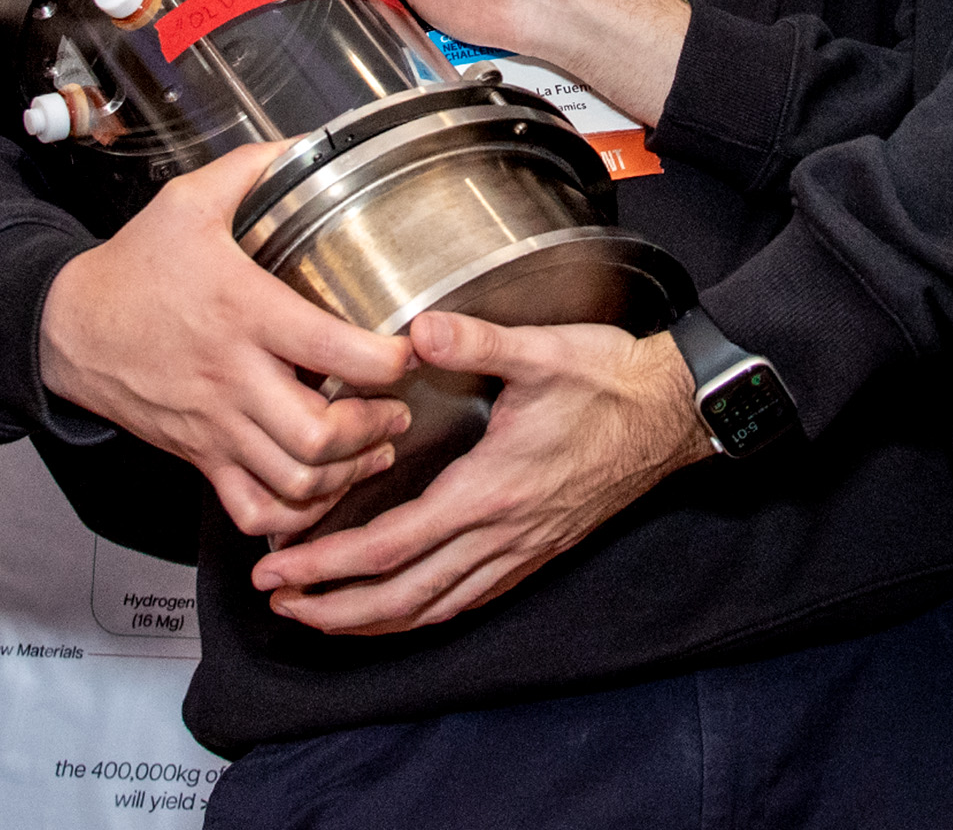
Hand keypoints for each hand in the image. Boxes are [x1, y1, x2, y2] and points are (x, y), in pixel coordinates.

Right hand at [40, 143, 416, 540]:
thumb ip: (255, 168)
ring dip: (346, 473)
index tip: (410, 347)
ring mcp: (215, 424)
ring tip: (373, 446)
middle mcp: (231, 375)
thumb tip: (313, 142)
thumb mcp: (190, 200)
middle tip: (396, 406)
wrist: (68, 326)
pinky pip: (253, 510)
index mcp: (241, 309)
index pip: (330, 349)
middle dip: (374, 427)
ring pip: (293, 480)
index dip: (387, 359)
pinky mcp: (200, 456)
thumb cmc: (134, 266)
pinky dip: (296, 513)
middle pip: (317, 434)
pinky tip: (320, 487)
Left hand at [252, 312, 709, 632]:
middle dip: (334, 607)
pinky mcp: (536, 550)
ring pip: (435, 609)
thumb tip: (418, 332)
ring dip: (372, 621)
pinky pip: (468, 600)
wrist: (673, 413)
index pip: (392, 547)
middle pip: (403, 598)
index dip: (329, 564)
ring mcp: (520, 550)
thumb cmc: (610, 381)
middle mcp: (502, 535)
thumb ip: (477, 341)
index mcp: (491, 492)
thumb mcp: (543, 350)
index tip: (279, 567)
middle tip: (279, 603)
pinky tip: (401, 608)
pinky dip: (422, 614)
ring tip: (321, 615)